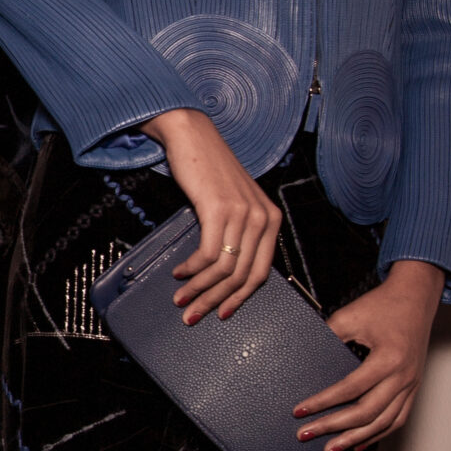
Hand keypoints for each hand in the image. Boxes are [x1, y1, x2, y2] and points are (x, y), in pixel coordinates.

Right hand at [145, 107, 281, 320]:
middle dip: (216, 301)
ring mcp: (243, 213)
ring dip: (199, 289)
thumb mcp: (233, 205)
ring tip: (181, 298)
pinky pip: (208, 253)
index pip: (261, 273)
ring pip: (224, 269)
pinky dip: (192, 269)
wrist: (193, 136)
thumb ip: (238, 234)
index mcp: (271, 219)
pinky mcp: (219, 208)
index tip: (222, 313)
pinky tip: (179, 272)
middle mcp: (262, 217)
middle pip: (241, 276)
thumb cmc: (209, 171)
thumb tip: (224, 274)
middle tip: (194, 314)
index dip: (240, 299)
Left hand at [295, 260, 444, 450]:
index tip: (300, 411)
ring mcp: (411, 384)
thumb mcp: (350, 316)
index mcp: (388, 358)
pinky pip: (397, 419)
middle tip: (306, 434)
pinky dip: (378, 434)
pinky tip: (359, 443)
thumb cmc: (384, 305)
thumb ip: (328, 338)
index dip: (323, 403)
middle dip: (334, 427)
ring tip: (330, 449)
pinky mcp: (412, 387)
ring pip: (383, 422)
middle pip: (366, 412)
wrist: (415, 297)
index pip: (351, 389)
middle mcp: (403, 376)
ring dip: (355, 438)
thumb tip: (303, 359)